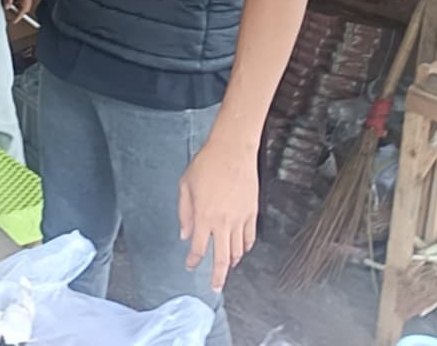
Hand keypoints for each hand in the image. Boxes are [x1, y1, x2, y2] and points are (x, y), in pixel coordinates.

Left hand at [4, 0, 35, 18]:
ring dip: (19, 7)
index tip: (13, 21)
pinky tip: (14, 1)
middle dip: (19, 13)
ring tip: (11, 9)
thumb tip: (7, 6)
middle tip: (12, 17)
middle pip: (26, 7)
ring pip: (25, 3)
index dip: (18, 16)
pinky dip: (20, 2)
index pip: (24, 9)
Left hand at [178, 137, 258, 293]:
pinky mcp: (252, 212)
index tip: (191, 265)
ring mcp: (240, 219)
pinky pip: (250, 237)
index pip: (198, 248)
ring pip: (237, 251)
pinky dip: (245, 248)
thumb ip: (184, 213)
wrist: (232, 150)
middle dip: (217, 276)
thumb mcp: (185, 186)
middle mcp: (222, 222)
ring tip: (227, 268)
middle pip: (222, 259)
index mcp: (204, 216)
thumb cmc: (207, 164)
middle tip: (215, 287)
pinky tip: (241, 250)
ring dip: (231, 262)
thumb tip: (185, 234)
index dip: (194, 261)